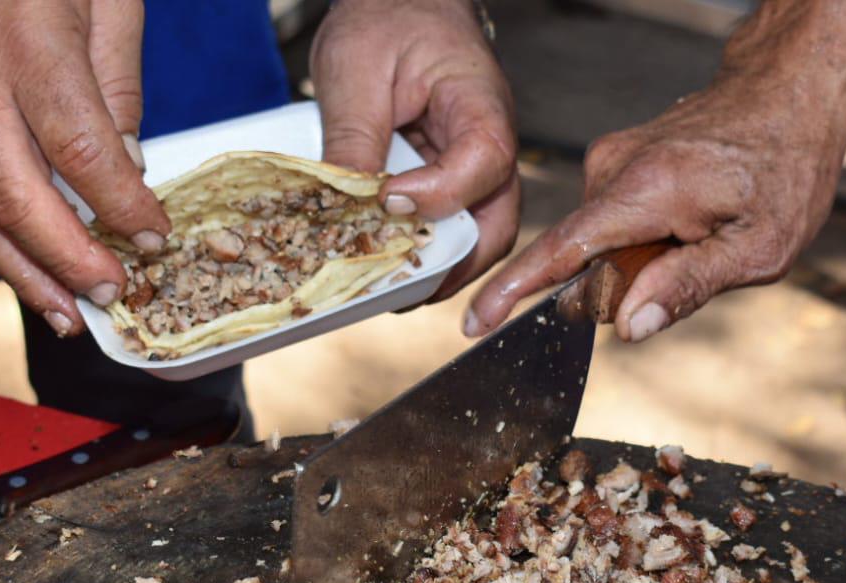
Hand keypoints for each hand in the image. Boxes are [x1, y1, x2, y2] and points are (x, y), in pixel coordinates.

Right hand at [0, 0, 168, 335]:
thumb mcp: (109, 1)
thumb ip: (118, 87)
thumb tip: (128, 170)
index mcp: (28, 43)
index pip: (79, 150)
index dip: (119, 207)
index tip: (152, 237)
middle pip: (13, 195)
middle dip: (65, 257)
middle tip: (108, 292)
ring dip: (18, 269)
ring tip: (62, 310)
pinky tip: (20, 268)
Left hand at [312, 0, 518, 299]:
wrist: (397, 4)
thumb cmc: (384, 20)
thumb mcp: (354, 68)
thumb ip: (354, 136)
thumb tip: (347, 205)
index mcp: (479, 103)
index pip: (483, 161)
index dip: (440, 193)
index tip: (389, 201)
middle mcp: (490, 143)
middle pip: (498, 220)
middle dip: (457, 263)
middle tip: (405, 289)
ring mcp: (476, 166)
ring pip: (481, 234)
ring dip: (444, 268)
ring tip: (396, 291)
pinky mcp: (453, 180)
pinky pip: (454, 224)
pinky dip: (429, 251)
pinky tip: (392, 266)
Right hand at [466, 0, 845, 341]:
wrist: (791, 90)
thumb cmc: (786, 165)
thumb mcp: (760, 247)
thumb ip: (689, 286)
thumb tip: (630, 326)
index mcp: (644, 191)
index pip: (560, 251)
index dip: (516, 291)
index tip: (476, 323)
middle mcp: (614, 170)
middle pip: (587, 260)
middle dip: (628, 282)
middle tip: (700, 258)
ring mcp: (612, 161)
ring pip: (604, 245)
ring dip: (645, 258)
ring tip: (706, 232)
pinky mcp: (618, 161)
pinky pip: (615, 223)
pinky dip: (646, 236)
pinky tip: (692, 218)